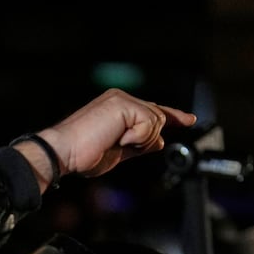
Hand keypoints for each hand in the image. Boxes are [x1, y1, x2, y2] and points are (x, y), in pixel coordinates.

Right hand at [35, 89, 195, 182]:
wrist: (64, 153)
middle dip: (147, 138)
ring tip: (115, 142)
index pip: (152, 110)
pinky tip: (118, 138)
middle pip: (157, 117)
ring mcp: (122, 99)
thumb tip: (160, 142)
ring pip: (155, 122)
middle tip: (120, 144)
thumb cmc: (83, 154)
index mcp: (118, 106)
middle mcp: (121, 98)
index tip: (189, 120)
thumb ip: (141, 144)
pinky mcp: (123, 105)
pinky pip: (148, 124)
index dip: (172, 116)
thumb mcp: (119, 151)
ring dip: (139, 140)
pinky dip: (136, 138)